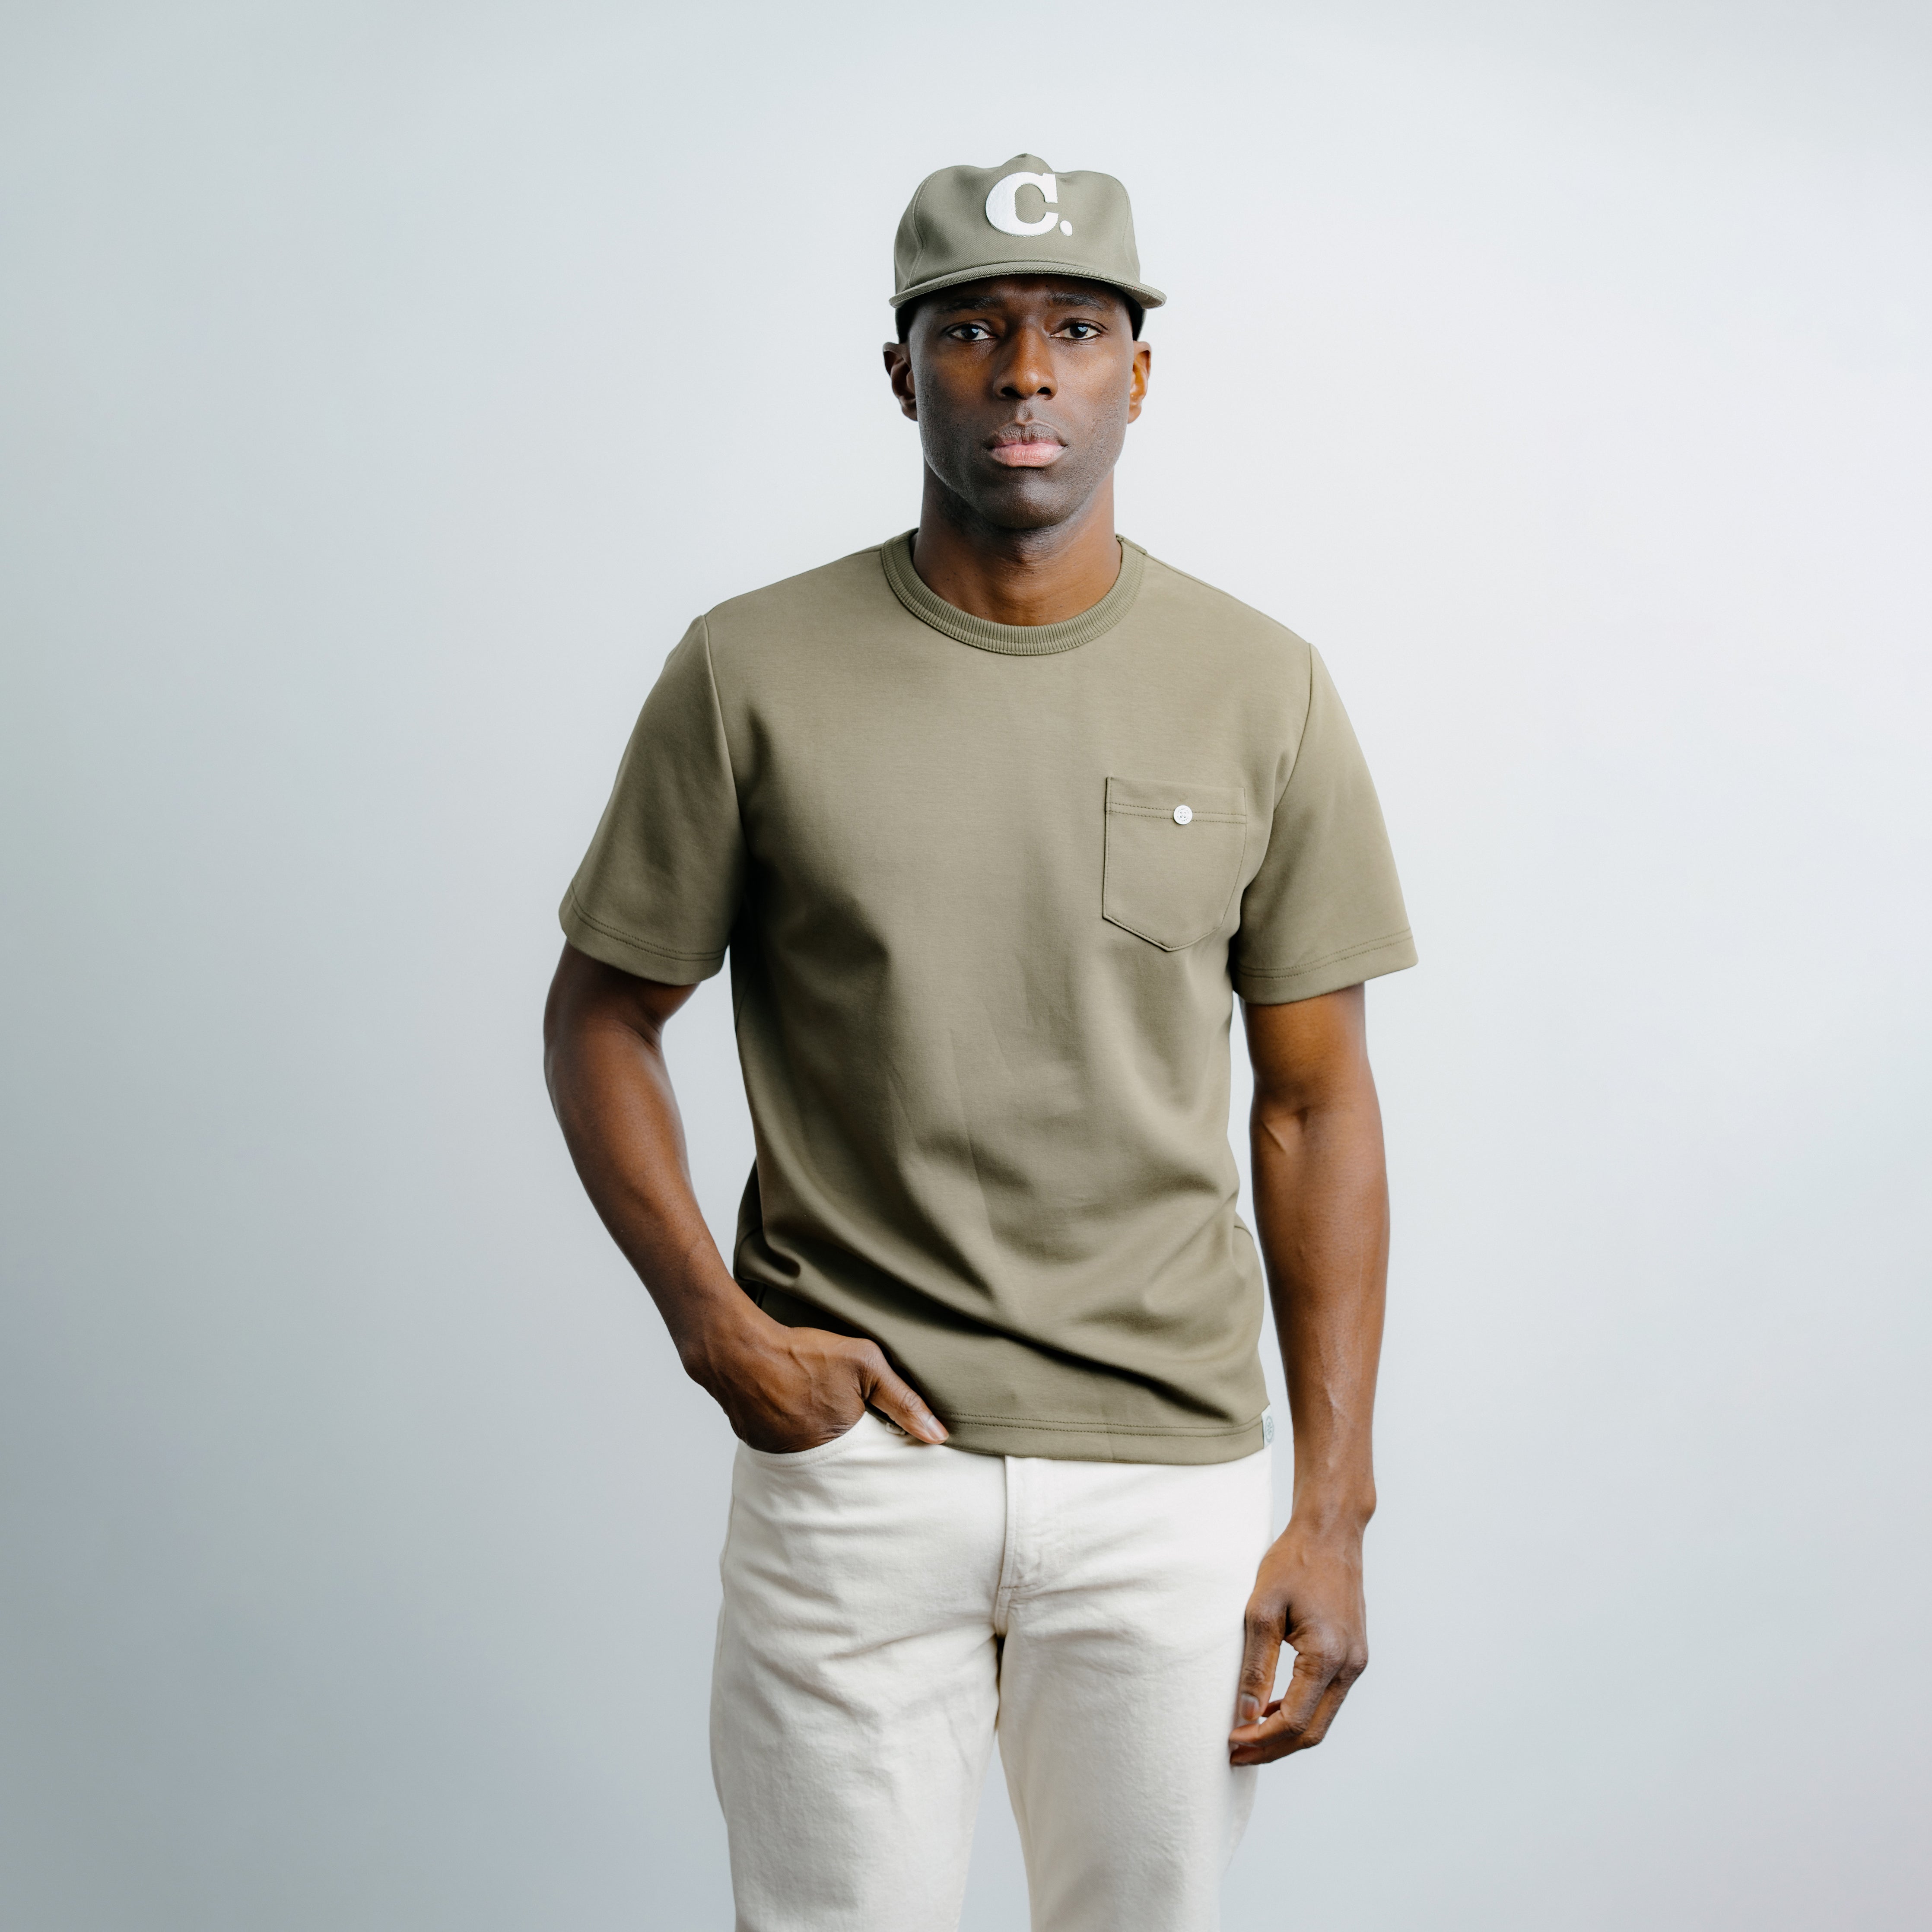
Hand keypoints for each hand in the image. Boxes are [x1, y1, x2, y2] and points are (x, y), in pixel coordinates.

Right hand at [690, 1304, 948, 1452]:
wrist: (738, 1350)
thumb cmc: (803, 1353)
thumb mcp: (865, 1364)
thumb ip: (903, 1399)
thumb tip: (939, 1436)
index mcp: (843, 1444)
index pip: (875, 1460)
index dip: (882, 1446)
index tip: (887, 1433)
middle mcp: (812, 1460)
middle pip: (845, 1460)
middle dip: (853, 1446)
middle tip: (849, 1417)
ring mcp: (782, 1456)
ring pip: (815, 1455)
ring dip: (821, 1440)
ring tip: (818, 1410)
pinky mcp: (760, 1445)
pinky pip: (787, 1448)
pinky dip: (794, 1433)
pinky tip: (795, 1409)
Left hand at [1229, 1522, 1368, 1763]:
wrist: (1330, 1532)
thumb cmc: (1293, 1562)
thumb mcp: (1262, 1609)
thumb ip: (1256, 1665)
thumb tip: (1245, 1715)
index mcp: (1328, 1656)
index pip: (1294, 1721)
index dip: (1260, 1741)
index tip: (1229, 1745)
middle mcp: (1350, 1666)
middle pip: (1312, 1731)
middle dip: (1273, 1749)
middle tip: (1235, 1755)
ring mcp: (1357, 1662)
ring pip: (1322, 1719)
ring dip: (1286, 1734)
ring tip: (1248, 1738)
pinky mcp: (1355, 1656)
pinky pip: (1328, 1698)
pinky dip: (1301, 1712)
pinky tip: (1271, 1709)